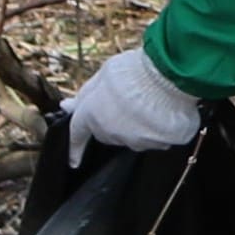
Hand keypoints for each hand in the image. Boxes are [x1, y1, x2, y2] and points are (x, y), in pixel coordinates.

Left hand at [61, 40, 204, 162]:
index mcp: (91, 115)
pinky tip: (167, 110)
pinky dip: (160, 128)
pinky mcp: (160, 144)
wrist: (167, 79)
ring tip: (152, 101)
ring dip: (138, 124)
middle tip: (128, 101)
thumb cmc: (133, 72)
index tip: (73, 161)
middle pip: (108, 133)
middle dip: (114, 122)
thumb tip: (66, 107)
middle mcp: (110, 133)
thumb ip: (86, 94)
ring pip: (134, 136)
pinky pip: (158, 138)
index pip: (78, 135)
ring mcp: (136, 141)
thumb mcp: (104, 74)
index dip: (75, 148)